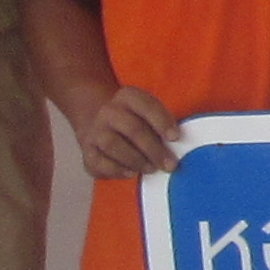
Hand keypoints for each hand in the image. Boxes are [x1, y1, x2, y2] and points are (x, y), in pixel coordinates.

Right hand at [68, 85, 185, 185]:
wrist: (97, 120)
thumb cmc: (134, 120)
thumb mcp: (148, 112)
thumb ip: (162, 124)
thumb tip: (182, 144)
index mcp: (128, 97)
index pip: (146, 106)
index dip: (162, 121)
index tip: (175, 137)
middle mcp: (109, 111)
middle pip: (132, 129)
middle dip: (153, 149)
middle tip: (169, 164)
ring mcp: (95, 130)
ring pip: (113, 145)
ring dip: (136, 160)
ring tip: (151, 169)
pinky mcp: (87, 151)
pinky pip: (99, 162)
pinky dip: (117, 170)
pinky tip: (131, 173)